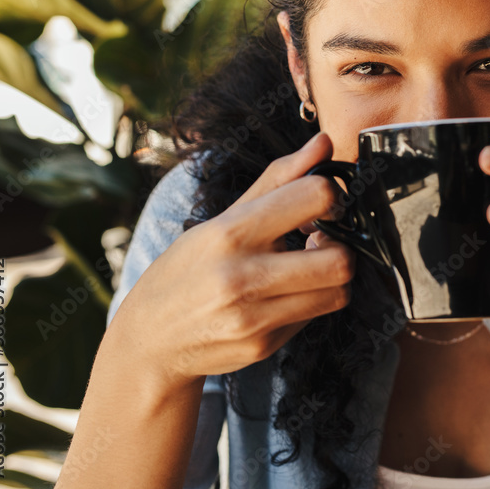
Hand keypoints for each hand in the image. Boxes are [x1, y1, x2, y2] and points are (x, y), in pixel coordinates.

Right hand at [111, 132, 355, 386]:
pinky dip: (311, 303)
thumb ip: (277, 181)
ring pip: (337, 292)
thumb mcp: (221, 219)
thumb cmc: (187, 271)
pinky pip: (315, 317)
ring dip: (333, 278)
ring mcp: (253, 317)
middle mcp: (241, 276)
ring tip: (307, 268)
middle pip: (339, 259)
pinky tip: (285, 295)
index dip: (329, 197)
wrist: (150, 342)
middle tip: (320, 243)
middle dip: (340, 247)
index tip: (320, 205)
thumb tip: (323, 143)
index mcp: (230, 233)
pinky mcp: (263, 346)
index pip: (315, 197)